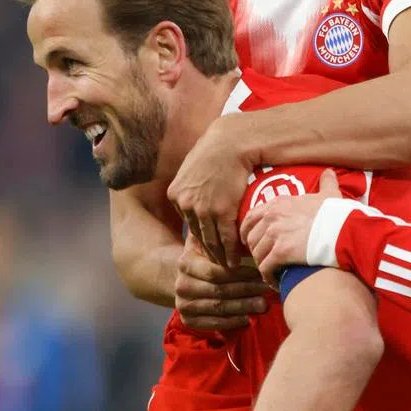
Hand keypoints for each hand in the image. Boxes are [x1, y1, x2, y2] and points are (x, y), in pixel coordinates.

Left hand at [167, 117, 250, 268]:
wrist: (232, 142)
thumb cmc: (216, 151)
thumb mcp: (193, 166)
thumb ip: (190, 184)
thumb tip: (194, 191)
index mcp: (175, 194)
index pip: (187, 224)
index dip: (200, 239)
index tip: (208, 249)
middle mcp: (185, 203)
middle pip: (197, 236)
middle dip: (207, 254)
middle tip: (217, 267)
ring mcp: (202, 209)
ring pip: (210, 241)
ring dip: (219, 258)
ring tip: (227, 268)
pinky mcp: (221, 211)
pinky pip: (225, 238)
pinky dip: (230, 253)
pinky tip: (235, 261)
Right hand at [175, 237, 269, 331]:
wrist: (185, 279)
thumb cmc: (205, 258)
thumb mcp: (207, 244)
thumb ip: (221, 240)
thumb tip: (248, 237)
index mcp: (186, 263)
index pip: (217, 272)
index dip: (241, 274)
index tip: (261, 274)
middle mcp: (181, 285)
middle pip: (219, 290)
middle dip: (246, 291)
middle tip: (266, 291)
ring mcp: (183, 304)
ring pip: (218, 308)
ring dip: (242, 307)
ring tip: (262, 305)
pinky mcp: (187, 320)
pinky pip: (212, 324)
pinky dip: (231, 322)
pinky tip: (247, 319)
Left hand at [241, 168, 340, 283]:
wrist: (345, 231)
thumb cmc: (338, 215)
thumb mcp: (330, 195)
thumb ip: (326, 183)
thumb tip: (329, 172)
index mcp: (278, 203)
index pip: (251, 217)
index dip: (247, 231)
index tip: (250, 241)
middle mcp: (272, 217)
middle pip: (251, 238)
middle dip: (255, 251)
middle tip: (263, 260)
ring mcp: (275, 234)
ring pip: (257, 255)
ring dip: (263, 266)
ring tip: (272, 273)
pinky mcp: (281, 253)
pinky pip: (266, 269)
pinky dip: (269, 277)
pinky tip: (276, 282)